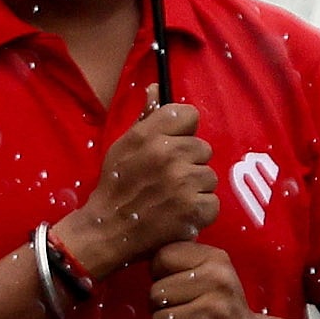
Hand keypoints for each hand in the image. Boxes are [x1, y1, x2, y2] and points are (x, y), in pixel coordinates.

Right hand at [54, 101, 215, 273]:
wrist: (106, 230)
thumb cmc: (115, 186)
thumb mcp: (123, 145)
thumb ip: (145, 117)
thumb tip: (156, 87)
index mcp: (149, 135)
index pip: (189, 115)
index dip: (184, 131)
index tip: (174, 145)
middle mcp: (168, 154)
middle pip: (203, 148)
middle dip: (189, 163)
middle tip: (168, 180)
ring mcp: (183, 182)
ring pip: (209, 176)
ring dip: (195, 189)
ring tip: (172, 198)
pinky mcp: (194, 209)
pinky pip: (212, 202)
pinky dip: (199, 212)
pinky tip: (179, 214)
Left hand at [149, 243, 286, 318]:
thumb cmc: (221, 305)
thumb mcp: (211, 271)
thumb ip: (180, 259)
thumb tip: (143, 254)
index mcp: (216, 260)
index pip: (161, 257)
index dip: (160, 275)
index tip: (177, 285)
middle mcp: (218, 283)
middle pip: (155, 293)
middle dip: (161, 306)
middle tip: (183, 312)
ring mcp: (214, 315)